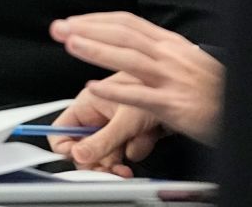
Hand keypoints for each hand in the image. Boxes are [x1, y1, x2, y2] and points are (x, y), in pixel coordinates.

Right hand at [48, 73, 164, 176]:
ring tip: (137, 138)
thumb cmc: (157, 87)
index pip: (62, 131)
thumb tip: (79, 155)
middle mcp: (101, 114)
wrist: (189, 91)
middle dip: (100, 158)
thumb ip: (102, 140)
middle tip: (111, 165)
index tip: (80, 156)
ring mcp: (117, 125)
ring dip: (125, 150)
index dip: (67, 147)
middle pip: (85, 149)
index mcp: (90, 102)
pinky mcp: (133, 133)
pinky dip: (140, 147)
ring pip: (108, 154)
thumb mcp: (126, 118)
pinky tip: (149, 134)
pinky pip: (128, 152)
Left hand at [50, 12, 223, 144]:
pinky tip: (94, 88)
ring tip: (71, 45)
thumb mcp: (187, 63)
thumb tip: (130, 49)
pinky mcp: (173, 105)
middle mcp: (170, 56)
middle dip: (88, 29)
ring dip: (97, 50)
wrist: (241, 109)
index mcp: (171, 45)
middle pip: (124, 35)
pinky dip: (115, 90)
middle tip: (60, 29)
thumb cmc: (215, 91)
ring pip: (129, 59)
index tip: (74, 22)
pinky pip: (139, 96)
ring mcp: (171, 79)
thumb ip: (159, 55)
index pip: (128, 23)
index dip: (97, 20)